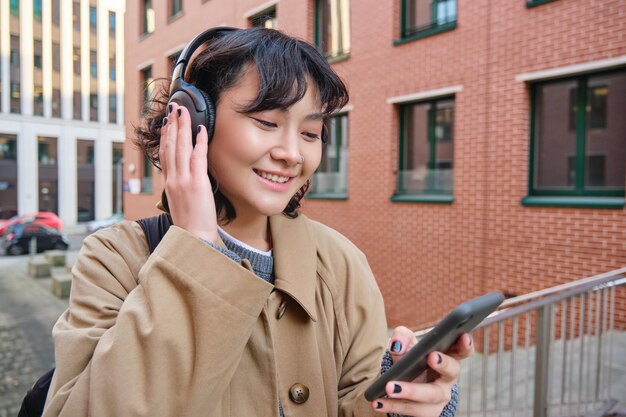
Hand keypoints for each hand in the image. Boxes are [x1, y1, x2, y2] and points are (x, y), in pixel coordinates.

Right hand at [159, 102, 218, 242]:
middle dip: (172, 125)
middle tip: (174, 109)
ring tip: (183, 112)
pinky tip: (200, 130)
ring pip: (181, 148)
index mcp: (169, 184)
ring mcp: (184, 180)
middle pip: (171, 146)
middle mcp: (173, 180)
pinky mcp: (197, 183)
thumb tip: (182, 181)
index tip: (167, 123)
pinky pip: (198, 157)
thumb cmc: (190, 226)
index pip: (165, 155)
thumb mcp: (179, 205)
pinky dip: (199, 142)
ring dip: (183, 127)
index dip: (165, 137)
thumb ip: (179, 190)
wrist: (193, 239)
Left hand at [371, 326, 473, 415]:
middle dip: (443, 364)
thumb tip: (397, 345)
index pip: (462, 350)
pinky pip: (411, 411)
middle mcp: (447, 380)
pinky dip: (393, 406)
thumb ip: (402, 337)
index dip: (466, 344)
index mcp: (447, 358)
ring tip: (390, 386)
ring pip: (429, 396)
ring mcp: (439, 399)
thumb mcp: (406, 345)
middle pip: (451, 372)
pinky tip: (377, 401)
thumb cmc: (410, 361)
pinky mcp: (427, 414)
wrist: (402, 385)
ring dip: (410, 391)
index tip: (463, 335)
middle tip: (431, 357)